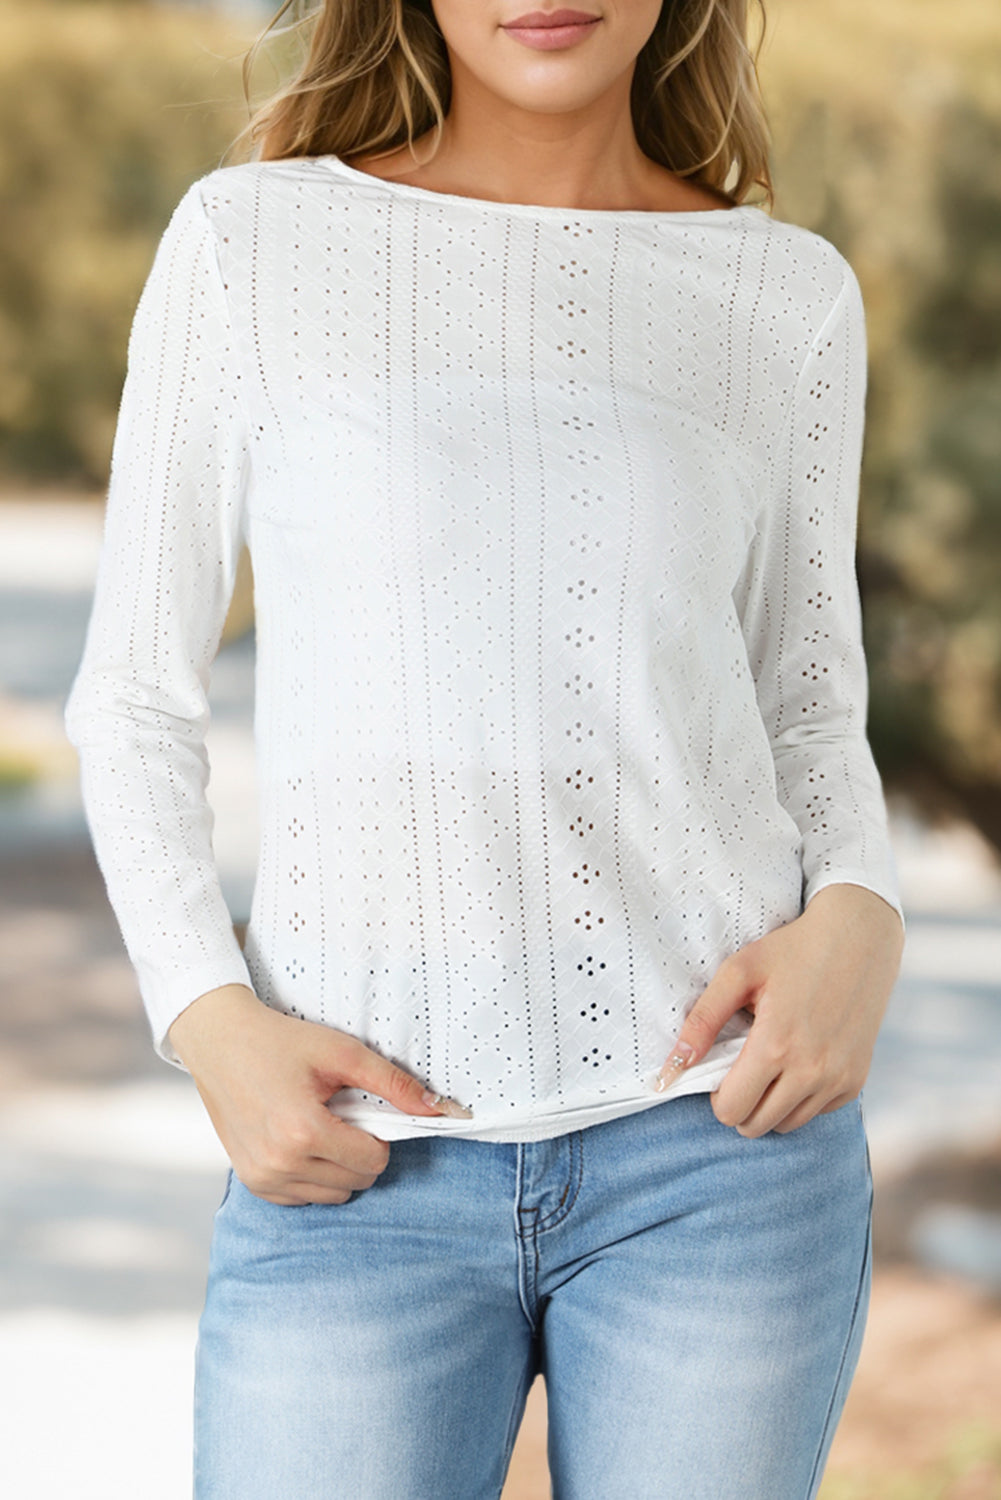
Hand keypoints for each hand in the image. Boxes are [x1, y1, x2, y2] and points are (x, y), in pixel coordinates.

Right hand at [168, 984, 472, 1203]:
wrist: (220, 1042)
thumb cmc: (281, 1042)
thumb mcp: (342, 1052)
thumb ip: (393, 1082)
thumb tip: (439, 1108)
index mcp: (303, 1133)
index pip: (373, 1161)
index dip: (378, 1135)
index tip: (359, 1108)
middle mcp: (280, 1164)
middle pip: (356, 1181)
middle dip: (360, 1150)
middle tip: (337, 1113)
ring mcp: (262, 1178)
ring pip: (333, 1195)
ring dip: (338, 1166)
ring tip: (317, 1124)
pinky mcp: (252, 1183)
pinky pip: (305, 1197)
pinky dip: (314, 1175)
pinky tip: (299, 1140)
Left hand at [656, 884, 903, 1136]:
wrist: (858, 937)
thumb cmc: (792, 950)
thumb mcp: (738, 972)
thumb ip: (702, 1021)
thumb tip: (672, 1068)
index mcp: (777, 1046)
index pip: (731, 1110)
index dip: (717, 1095)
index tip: (722, 1068)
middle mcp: (812, 1071)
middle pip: (756, 1125)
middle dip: (740, 1103)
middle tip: (743, 1067)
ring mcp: (839, 1079)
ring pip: (787, 1125)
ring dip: (770, 1104)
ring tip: (770, 1063)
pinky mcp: (856, 1080)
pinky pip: (817, 1112)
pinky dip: (801, 1098)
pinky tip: (799, 1061)